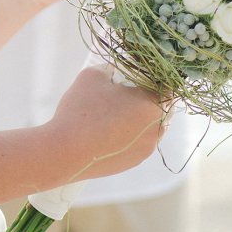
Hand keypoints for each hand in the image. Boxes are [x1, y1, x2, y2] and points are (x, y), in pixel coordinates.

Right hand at [46, 66, 165, 180]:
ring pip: (150, 128)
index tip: (139, 78)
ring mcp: (145, 149)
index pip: (166, 88)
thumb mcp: (93, 75)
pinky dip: (129, 136)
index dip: (153, 80)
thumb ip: (110, 68)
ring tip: (115, 114)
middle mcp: (156, 130)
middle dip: (147, 100)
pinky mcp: (133, 162)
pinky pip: (138, 143)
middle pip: (160, 109)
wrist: (64, 151)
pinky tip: (108, 131)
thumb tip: (116, 71)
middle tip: (126, 94)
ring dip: (139, 119)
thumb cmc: (81, 110)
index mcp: (152, 105)